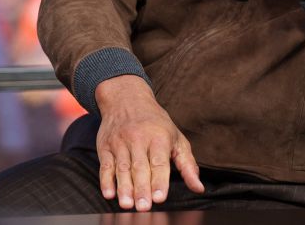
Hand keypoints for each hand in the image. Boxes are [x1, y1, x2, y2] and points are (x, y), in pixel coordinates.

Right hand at [94, 75, 203, 211]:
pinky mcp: (105, 146)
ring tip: (127, 204)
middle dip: (141, 188)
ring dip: (124, 188)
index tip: (159, 197)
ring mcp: (120, 142)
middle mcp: (138, 139)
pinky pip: (105, 165)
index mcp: (158, 138)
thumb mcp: (176, 138)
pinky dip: (105, 181)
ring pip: (122, 168)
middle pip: (140, 167)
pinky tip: (109, 193)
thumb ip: (187, 165)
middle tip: (143, 207)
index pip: (159, 162)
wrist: (126, 98)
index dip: (159, 180)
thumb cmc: (156, 123)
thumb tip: (199, 188)